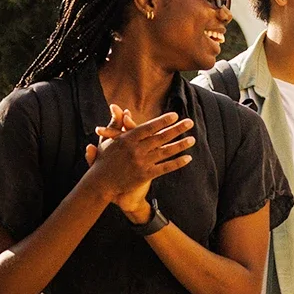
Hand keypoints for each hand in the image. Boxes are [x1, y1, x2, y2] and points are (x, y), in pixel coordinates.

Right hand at [84, 104, 193, 220]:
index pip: (148, 128)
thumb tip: (123, 110)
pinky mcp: (145, 175)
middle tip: (190, 122)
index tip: (175, 115)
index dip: (162, 121)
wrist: (100, 183)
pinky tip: (188, 158)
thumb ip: (117, 125)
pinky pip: (165, 168)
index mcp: (127, 139)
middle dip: (177, 129)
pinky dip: (177, 163)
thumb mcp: (107, 140)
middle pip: (160, 137)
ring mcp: (141, 163)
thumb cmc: (104, 159)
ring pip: (165, 152)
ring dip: (180, 145)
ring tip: (193, 139)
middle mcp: (136, 150)